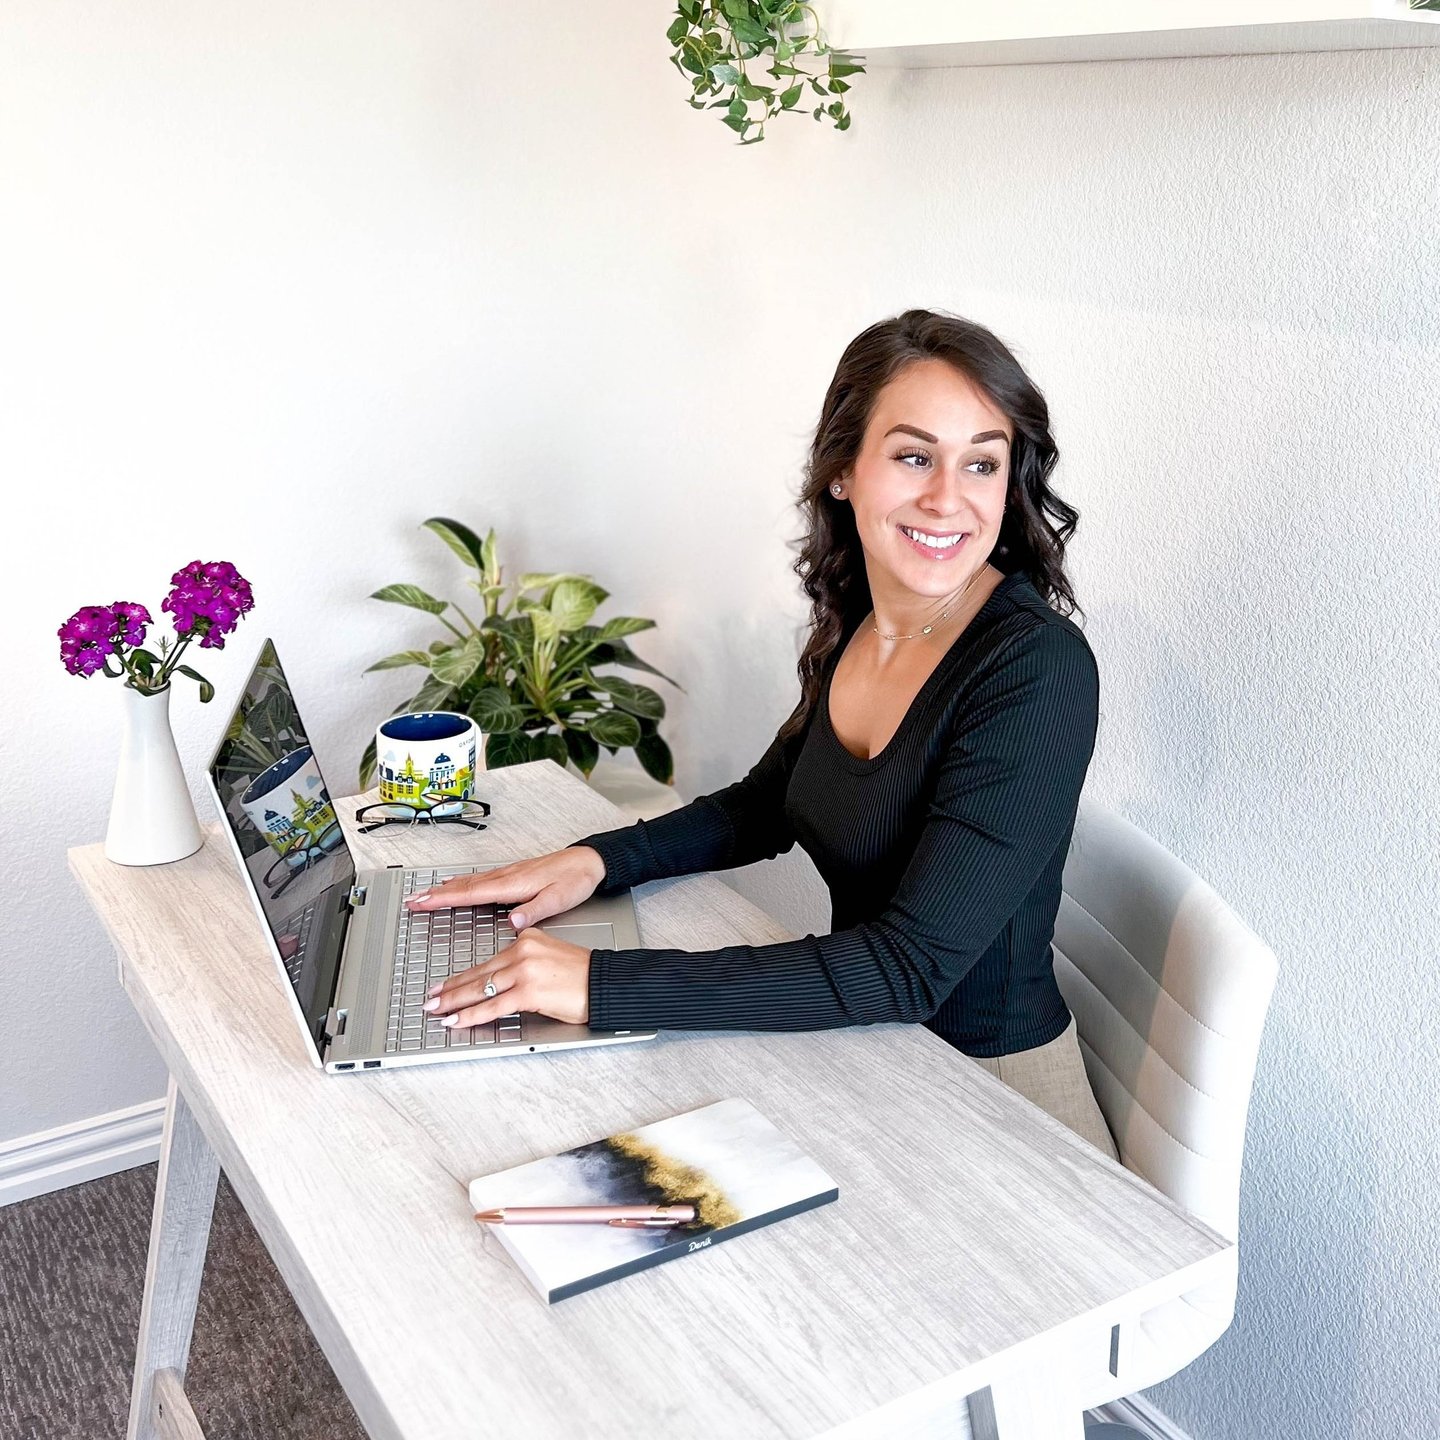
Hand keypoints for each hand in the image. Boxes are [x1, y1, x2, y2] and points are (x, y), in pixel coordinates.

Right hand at [404, 845, 605, 931]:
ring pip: (470, 881)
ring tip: (425, 894)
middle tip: (412, 900)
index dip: (444, 899)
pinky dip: (462, 882)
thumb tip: (513, 921)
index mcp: (514, 884)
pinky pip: (480, 878)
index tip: (423, 902)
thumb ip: (535, 910)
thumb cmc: (576, 879)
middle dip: (435, 894)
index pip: (471, 893)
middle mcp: (507, 876)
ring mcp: (509, 873)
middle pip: (463, 886)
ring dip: (445, 888)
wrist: (589, 860)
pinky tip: (457, 884)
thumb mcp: (560, 899)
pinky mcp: (513, 873)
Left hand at [422, 927, 592, 1026]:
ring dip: (454, 1002)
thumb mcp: (549, 956)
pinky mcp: (529, 991)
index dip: (462, 975)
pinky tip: (458, 1021)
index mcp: (527, 938)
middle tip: (431, 998)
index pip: (487, 961)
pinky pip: (494, 1006)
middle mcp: (523, 951)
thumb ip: (524, 963)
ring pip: (481, 989)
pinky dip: (471, 1015)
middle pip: (479, 973)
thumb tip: (501, 981)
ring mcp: (525, 971)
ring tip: (437, 1011)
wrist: (605, 983)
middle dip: (450, 989)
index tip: (445, 984)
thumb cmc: (582, 975)